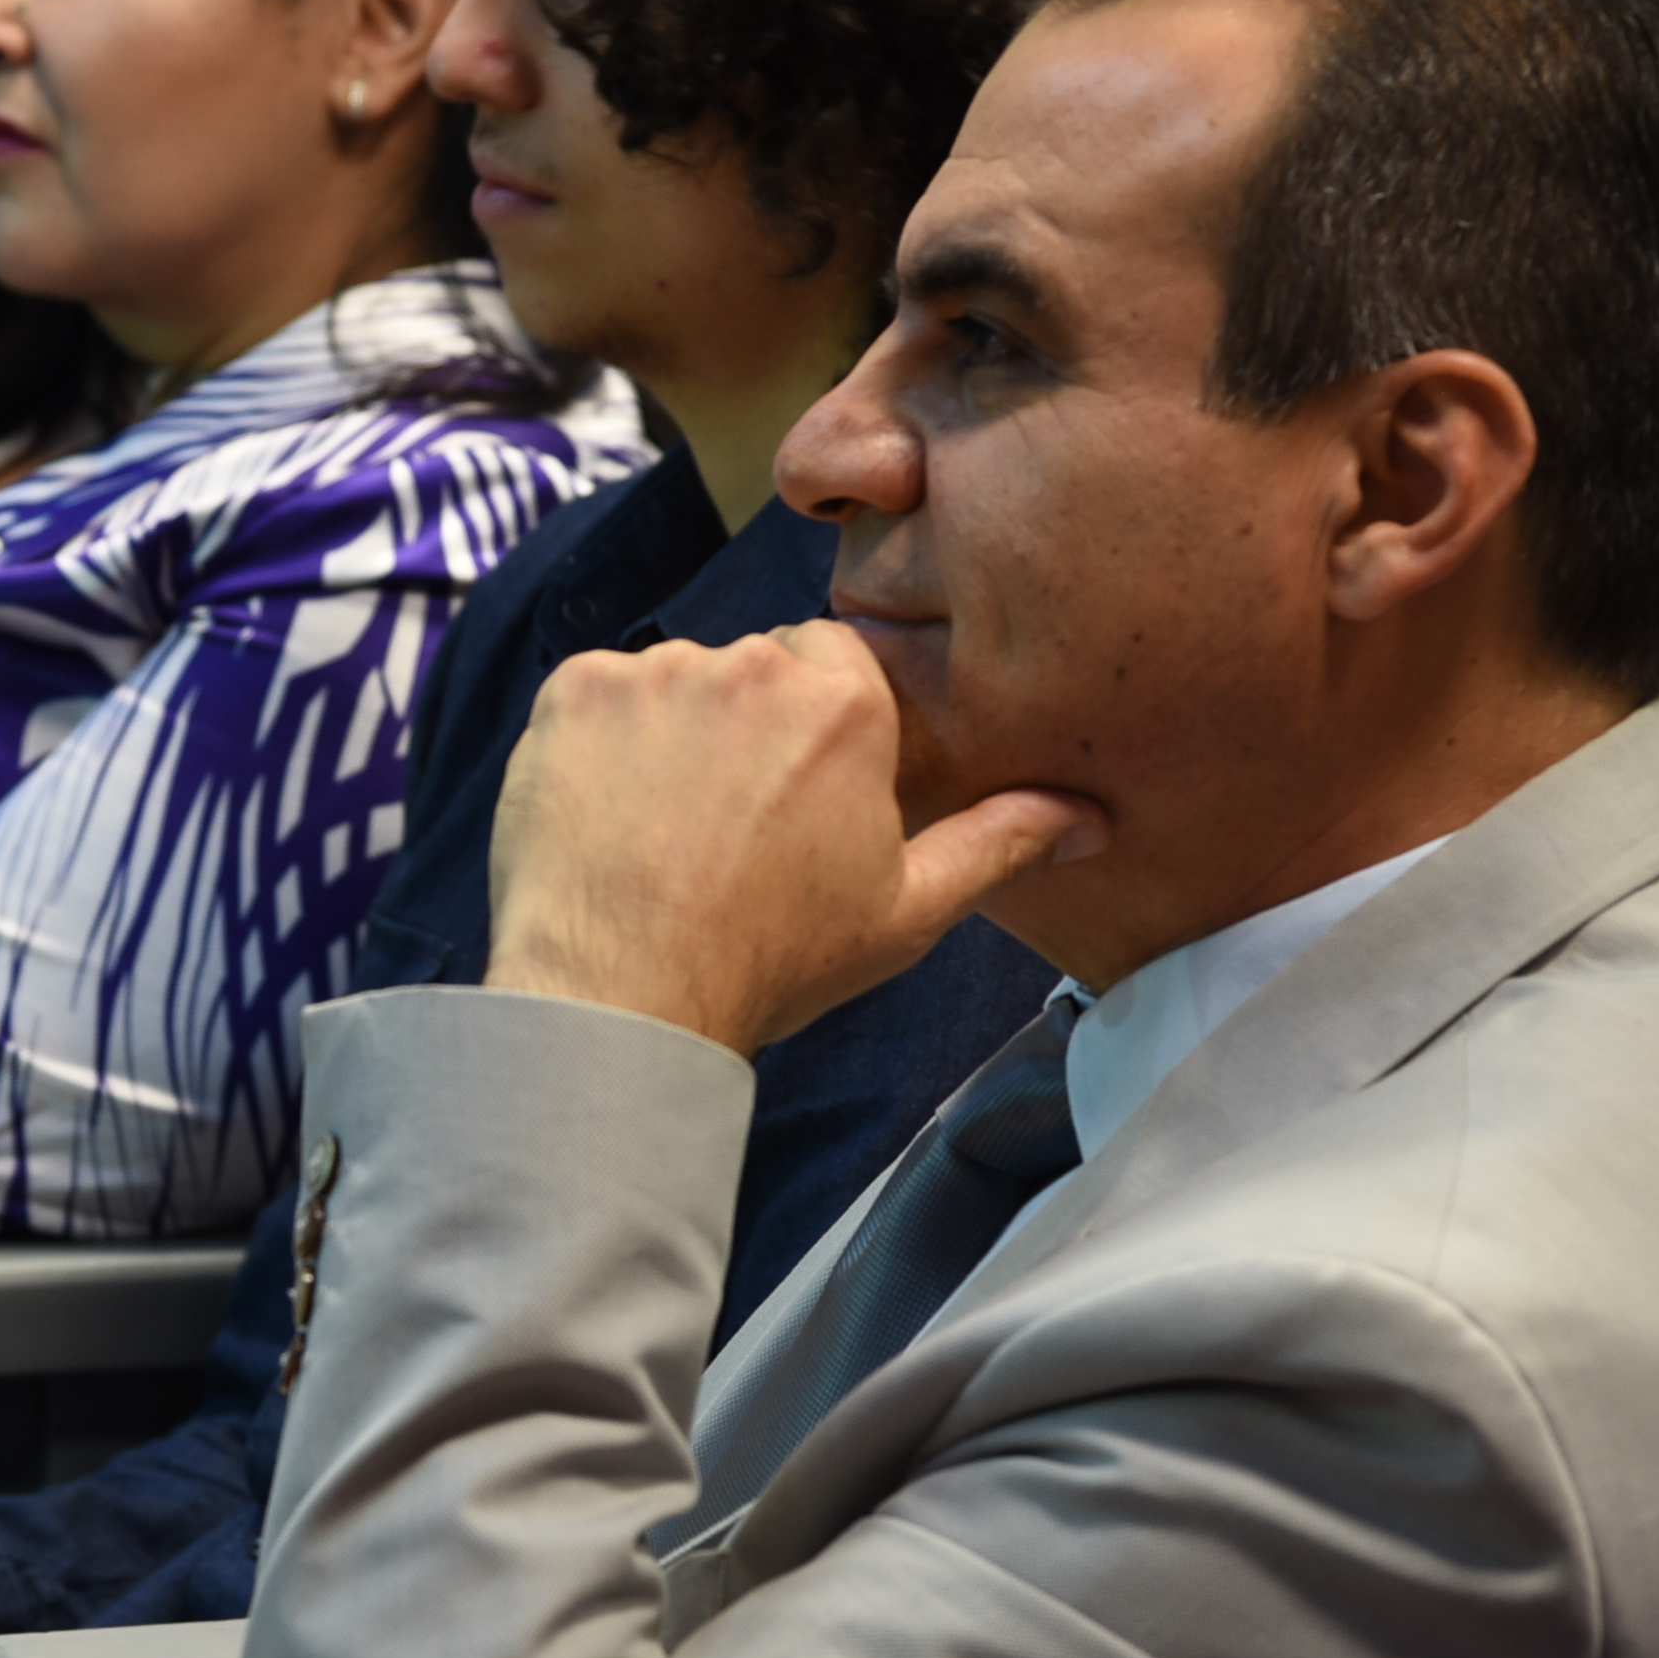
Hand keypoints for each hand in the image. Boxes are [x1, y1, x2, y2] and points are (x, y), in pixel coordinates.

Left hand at [487, 624, 1101, 1053]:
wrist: (624, 994)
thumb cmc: (771, 958)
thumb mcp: (906, 910)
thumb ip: (999, 843)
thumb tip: (1087, 817)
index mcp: (845, 702)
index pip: (837, 663)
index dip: (819, 728)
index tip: (800, 794)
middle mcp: (750, 664)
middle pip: (755, 668)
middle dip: (748, 728)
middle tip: (730, 826)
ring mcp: (653, 673)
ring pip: (675, 682)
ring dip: (673, 735)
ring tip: (666, 833)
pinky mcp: (571, 693)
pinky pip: (596, 696)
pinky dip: (600, 745)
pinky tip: (612, 818)